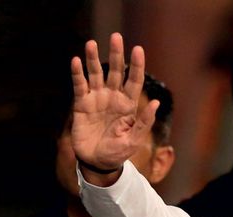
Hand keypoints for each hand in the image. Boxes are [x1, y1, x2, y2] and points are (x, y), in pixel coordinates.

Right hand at [70, 32, 158, 170]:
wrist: (97, 163)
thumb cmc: (118, 153)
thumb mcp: (134, 140)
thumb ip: (144, 122)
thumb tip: (157, 104)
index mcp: (129, 105)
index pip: (134, 80)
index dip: (136, 65)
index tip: (138, 49)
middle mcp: (113, 98)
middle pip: (115, 71)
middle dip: (116, 54)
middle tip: (116, 36)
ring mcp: (97, 99)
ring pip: (95, 74)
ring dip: (93, 58)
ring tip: (91, 42)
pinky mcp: (81, 104)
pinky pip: (79, 85)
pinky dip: (77, 74)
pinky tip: (76, 61)